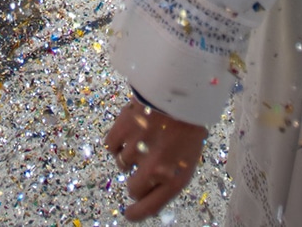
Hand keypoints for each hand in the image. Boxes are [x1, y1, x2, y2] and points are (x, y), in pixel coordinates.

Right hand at [103, 100, 207, 221]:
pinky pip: (111, 145)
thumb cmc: (190, 121)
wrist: (184, 88)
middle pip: (133, 188)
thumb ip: (170, 175)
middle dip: (136, 178)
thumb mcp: (189, 155)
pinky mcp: (123, 130)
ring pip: (122, 164)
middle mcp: (156, 168)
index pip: (150, 206)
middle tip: (143, 162)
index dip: (137, 213)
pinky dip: (118, 139)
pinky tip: (131, 129)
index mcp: (176, 176)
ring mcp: (138, 149)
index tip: (129, 213)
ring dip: (130, 154)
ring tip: (144, 136)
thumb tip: (148, 191)